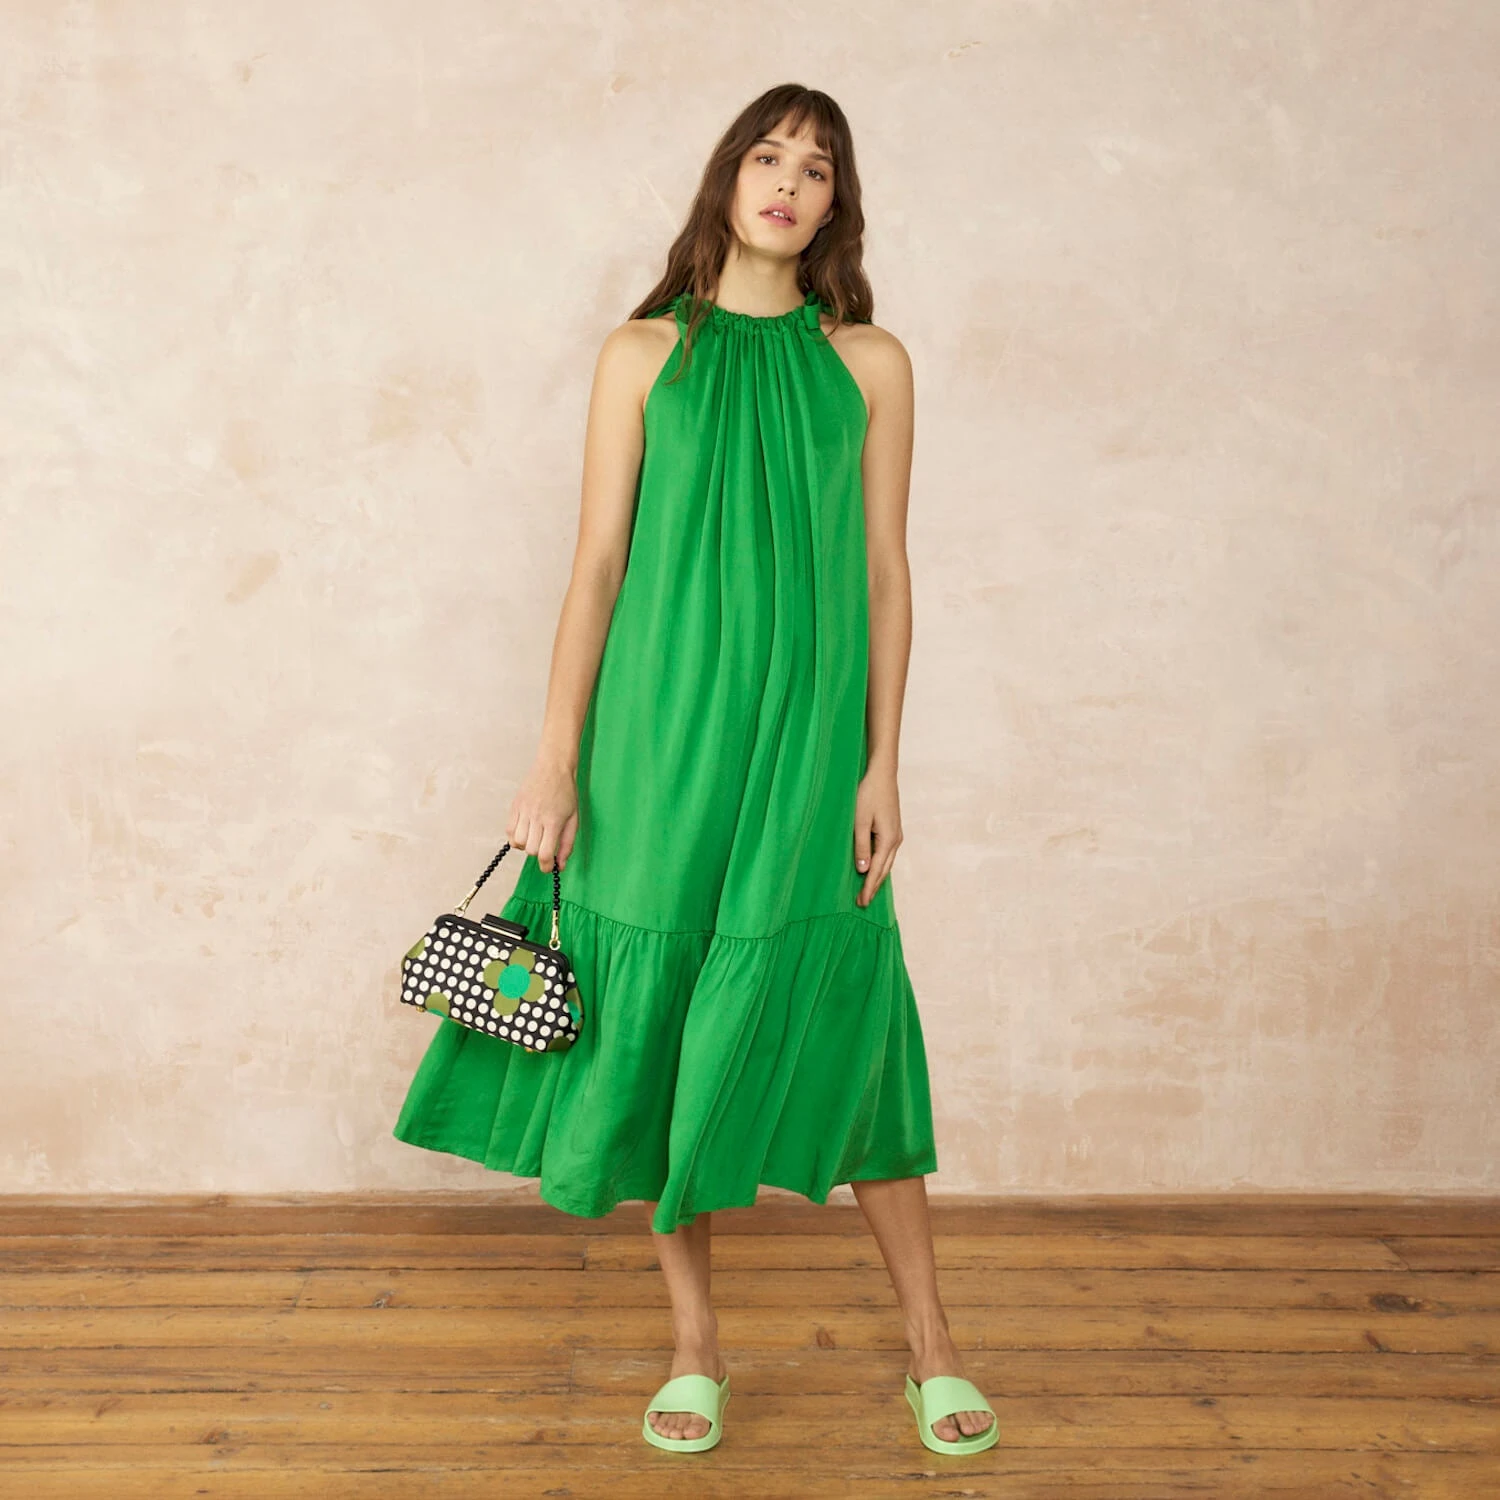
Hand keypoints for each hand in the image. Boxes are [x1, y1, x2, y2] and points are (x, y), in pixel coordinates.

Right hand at [506, 754, 578, 873]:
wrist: (553, 767)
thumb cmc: (566, 793)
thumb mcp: (574, 819)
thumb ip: (567, 844)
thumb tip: (560, 865)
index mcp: (553, 821)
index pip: (544, 854)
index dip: (546, 866)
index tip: (548, 867)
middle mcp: (536, 817)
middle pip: (530, 850)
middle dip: (538, 854)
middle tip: (545, 845)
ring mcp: (523, 811)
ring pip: (517, 842)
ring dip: (526, 846)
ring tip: (535, 837)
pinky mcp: (515, 806)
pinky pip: (508, 831)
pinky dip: (515, 836)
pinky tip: (525, 830)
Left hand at [853, 761, 902, 906]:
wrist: (882, 774)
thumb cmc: (868, 794)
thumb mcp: (859, 821)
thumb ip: (861, 846)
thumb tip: (863, 870)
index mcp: (888, 840)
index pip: (877, 871)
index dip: (869, 887)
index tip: (862, 902)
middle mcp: (895, 841)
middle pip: (884, 870)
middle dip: (874, 887)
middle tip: (863, 902)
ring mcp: (896, 835)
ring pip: (887, 863)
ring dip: (877, 877)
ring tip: (867, 890)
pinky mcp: (893, 829)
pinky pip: (886, 854)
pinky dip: (880, 865)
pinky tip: (873, 868)